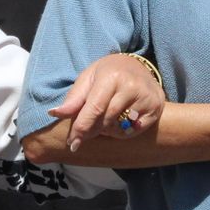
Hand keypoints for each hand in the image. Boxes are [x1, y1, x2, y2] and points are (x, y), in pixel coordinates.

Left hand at [49, 54, 167, 151]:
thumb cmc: (107, 73)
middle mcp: (131, 86)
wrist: (137, 66)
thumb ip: (73, 99)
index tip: (72, 143)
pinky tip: (121, 120)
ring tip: (105, 120)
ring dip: (108, 130)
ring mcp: (146, 97)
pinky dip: (124, 131)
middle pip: (106, 121)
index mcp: (111, 77)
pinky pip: (135, 131)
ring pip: (120, 128)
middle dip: (93, 130)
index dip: (82, 128)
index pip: (94, 109)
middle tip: (87, 131)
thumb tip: (54, 113)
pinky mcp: (156, 108)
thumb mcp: (88, 79)